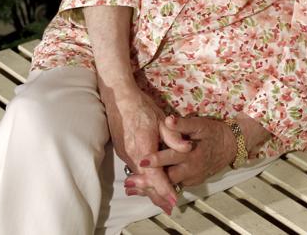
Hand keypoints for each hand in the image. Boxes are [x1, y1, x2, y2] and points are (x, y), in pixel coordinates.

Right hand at [104, 88, 188, 212]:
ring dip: (149, 189)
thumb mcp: (161, 119)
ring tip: (160, 201)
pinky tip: (147, 185)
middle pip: (145, 182)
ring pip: (138, 177)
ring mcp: (125, 153)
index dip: (164, 189)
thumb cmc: (141, 107)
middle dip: (157, 196)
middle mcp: (131, 154)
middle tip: (169, 207)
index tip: (174, 200)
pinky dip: (142, 179)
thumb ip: (173, 136)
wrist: (118, 98)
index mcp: (143, 147)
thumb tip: (188, 148)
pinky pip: (134, 170)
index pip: (155, 174)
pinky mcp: (121, 151)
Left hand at [128, 115, 235, 191]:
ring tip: (132, 189)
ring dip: (151, 187)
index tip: (142, 161)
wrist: (230, 146)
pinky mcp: (191, 181)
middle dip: (149, 182)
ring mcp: (191, 178)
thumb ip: (183, 124)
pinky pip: (174, 185)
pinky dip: (160, 188)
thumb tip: (168, 120)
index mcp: (192, 155)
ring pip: (169, 184)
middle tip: (130, 183)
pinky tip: (145, 188)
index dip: (157, 160)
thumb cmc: (213, 133)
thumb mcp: (200, 125)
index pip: (172, 157)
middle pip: (167, 178)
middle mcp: (191, 170)